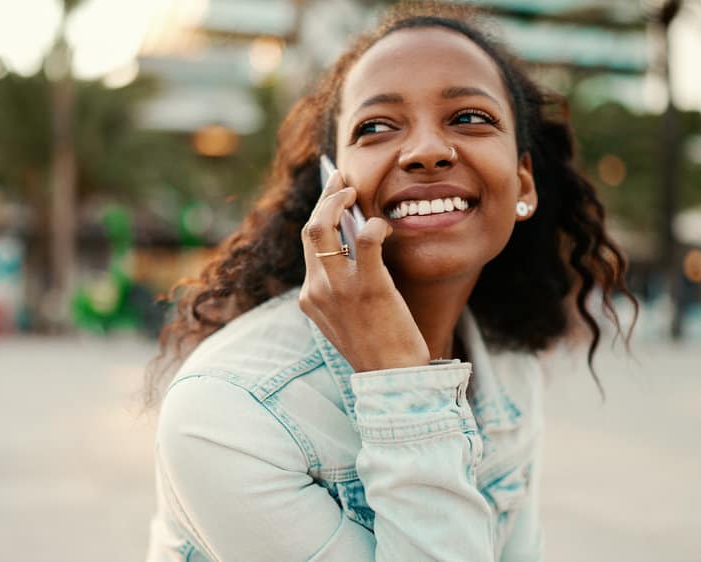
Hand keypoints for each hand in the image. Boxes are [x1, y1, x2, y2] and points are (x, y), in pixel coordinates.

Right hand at [299, 170, 429, 371]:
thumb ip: (340, 287)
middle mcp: (317, 290)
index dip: (320, 214)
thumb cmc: (377, 347)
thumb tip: (352, 244)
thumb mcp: (346, 318)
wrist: (391, 379)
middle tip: (342, 182)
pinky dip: (373, 226)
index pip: (308, 245)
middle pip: (310, 230)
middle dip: (325, 198)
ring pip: (323, 228)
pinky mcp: (369, 287)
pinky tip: (384, 226)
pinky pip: (365, 241)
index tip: (332, 194)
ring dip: (337, 201)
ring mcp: (340, 289)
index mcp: (311, 297)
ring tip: (354, 192)